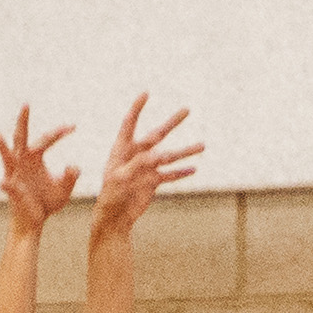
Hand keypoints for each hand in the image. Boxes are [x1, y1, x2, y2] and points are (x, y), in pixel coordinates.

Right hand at [0, 108, 76, 235]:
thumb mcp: (63, 190)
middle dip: (23, 121)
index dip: (59, 132)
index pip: (46, 139)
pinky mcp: (13, 191)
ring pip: (7, 158)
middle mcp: (22, 162)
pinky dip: (8, 186)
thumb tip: (74, 167)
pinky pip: (10, 187)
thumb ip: (70, 178)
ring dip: (3, 148)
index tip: (73, 127)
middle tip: (26, 104)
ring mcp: (15, 175)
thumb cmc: (46, 204)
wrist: (33, 223)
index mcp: (34, 158)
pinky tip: (4, 183)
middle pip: (21, 137)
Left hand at [90, 96, 198, 239]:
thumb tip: (159, 155)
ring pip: (169, 156)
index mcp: (122, 149)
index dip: (137, 108)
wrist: (113, 218)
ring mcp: (146, 168)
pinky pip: (170, 175)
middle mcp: (136, 155)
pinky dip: (181, 173)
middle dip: (172, 122)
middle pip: (157, 134)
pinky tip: (194, 169)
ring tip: (203, 145)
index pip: (130, 123)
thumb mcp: (119, 180)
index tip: (146, 94)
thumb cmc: (109, 197)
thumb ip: (137, 166)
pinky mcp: (153, 182)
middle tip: (187, 110)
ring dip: (186, 151)